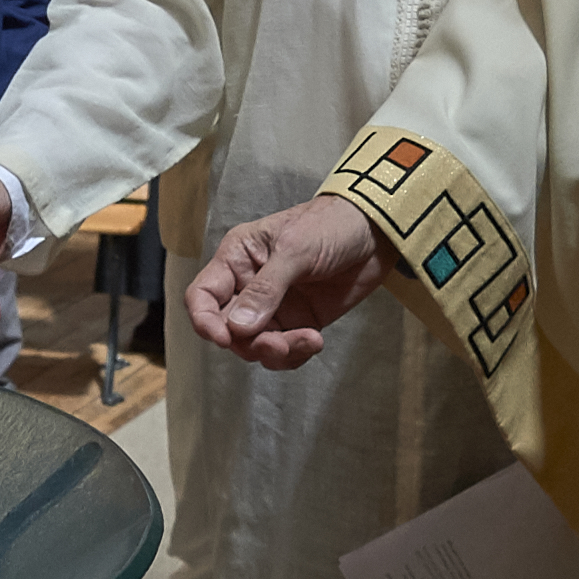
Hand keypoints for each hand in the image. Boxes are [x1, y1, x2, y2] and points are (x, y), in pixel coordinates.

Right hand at [186, 195, 388, 369]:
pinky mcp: (298, 323)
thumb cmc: (331, 225)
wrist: (376, 232)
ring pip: (255, 345)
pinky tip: (316, 341)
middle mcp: (248, 285)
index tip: (225, 338)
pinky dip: (295, 353)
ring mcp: (274, 307)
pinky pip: (284, 350)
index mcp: (237, 259)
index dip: (205, 320)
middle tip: (278, 343)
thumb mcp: (296, 250)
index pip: (202, 295)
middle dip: (249, 342)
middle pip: (227, 328)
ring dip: (275, 352)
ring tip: (306, 341)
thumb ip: (266, 289)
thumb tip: (238, 328)